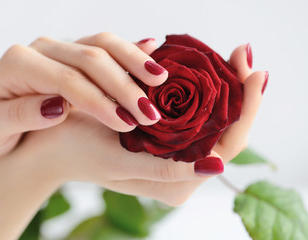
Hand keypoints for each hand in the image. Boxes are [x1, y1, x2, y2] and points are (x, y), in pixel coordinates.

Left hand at [0, 33, 166, 156]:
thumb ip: (20, 114)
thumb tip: (58, 107)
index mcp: (18, 62)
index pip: (66, 79)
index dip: (98, 101)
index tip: (125, 124)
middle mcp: (42, 48)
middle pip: (91, 59)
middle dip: (124, 87)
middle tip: (150, 113)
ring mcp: (61, 48)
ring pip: (103, 45)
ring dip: (134, 63)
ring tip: (160, 80)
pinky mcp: (75, 53)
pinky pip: (106, 45)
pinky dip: (129, 49)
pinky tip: (152, 49)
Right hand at [21, 43, 266, 205]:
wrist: (53, 146)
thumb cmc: (80, 152)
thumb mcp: (121, 163)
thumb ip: (167, 169)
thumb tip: (217, 165)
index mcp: (177, 182)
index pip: (228, 145)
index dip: (246, 110)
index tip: (254, 73)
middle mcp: (181, 169)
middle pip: (227, 129)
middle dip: (240, 91)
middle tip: (244, 55)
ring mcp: (174, 151)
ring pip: (214, 118)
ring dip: (225, 86)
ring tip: (231, 58)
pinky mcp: (164, 136)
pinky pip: (196, 112)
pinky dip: (205, 87)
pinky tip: (207, 67)